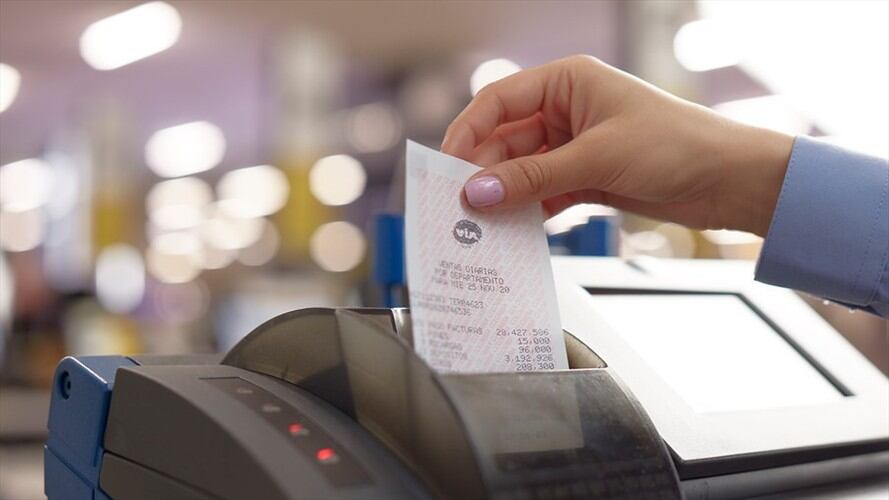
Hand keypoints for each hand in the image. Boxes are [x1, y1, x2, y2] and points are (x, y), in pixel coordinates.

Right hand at [441, 55, 793, 235]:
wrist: (731, 181)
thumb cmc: (678, 145)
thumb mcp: (596, 158)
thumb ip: (532, 177)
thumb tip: (478, 192)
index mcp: (567, 83)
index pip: (499, 102)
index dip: (467, 132)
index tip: (446, 167)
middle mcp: (567, 111)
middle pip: (505, 140)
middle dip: (484, 173)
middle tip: (461, 207)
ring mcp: (576, 146)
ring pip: (522, 171)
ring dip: (505, 197)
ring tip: (484, 225)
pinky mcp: (587, 178)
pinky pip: (543, 193)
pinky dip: (529, 212)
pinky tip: (515, 232)